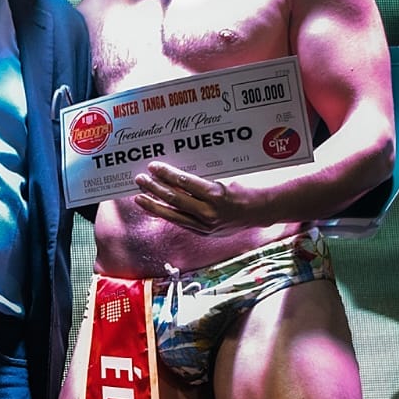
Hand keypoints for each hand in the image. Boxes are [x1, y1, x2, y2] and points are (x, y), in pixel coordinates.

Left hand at [133, 163, 254, 233]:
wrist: (259, 211)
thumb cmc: (245, 188)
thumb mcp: (226, 177)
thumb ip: (203, 177)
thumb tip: (177, 171)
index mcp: (216, 194)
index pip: (184, 183)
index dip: (166, 174)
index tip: (153, 166)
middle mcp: (209, 212)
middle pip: (175, 199)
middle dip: (154, 188)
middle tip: (140, 179)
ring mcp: (205, 225)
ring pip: (173, 214)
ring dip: (154, 204)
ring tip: (139, 197)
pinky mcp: (203, 232)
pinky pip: (180, 222)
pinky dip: (166, 214)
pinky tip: (154, 208)